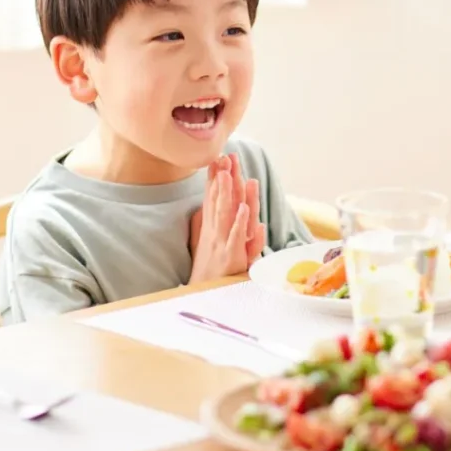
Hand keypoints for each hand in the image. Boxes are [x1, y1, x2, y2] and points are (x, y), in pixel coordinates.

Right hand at [188, 156, 266, 281]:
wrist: (205, 294)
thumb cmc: (211, 268)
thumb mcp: (212, 243)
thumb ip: (213, 224)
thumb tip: (216, 207)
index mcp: (212, 226)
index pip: (213, 197)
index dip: (215, 178)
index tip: (217, 158)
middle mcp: (215, 230)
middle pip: (219, 200)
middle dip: (221, 178)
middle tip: (224, 156)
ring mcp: (222, 241)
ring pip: (225, 213)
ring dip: (226, 193)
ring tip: (228, 173)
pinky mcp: (231, 254)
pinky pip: (236, 236)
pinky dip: (241, 222)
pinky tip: (245, 208)